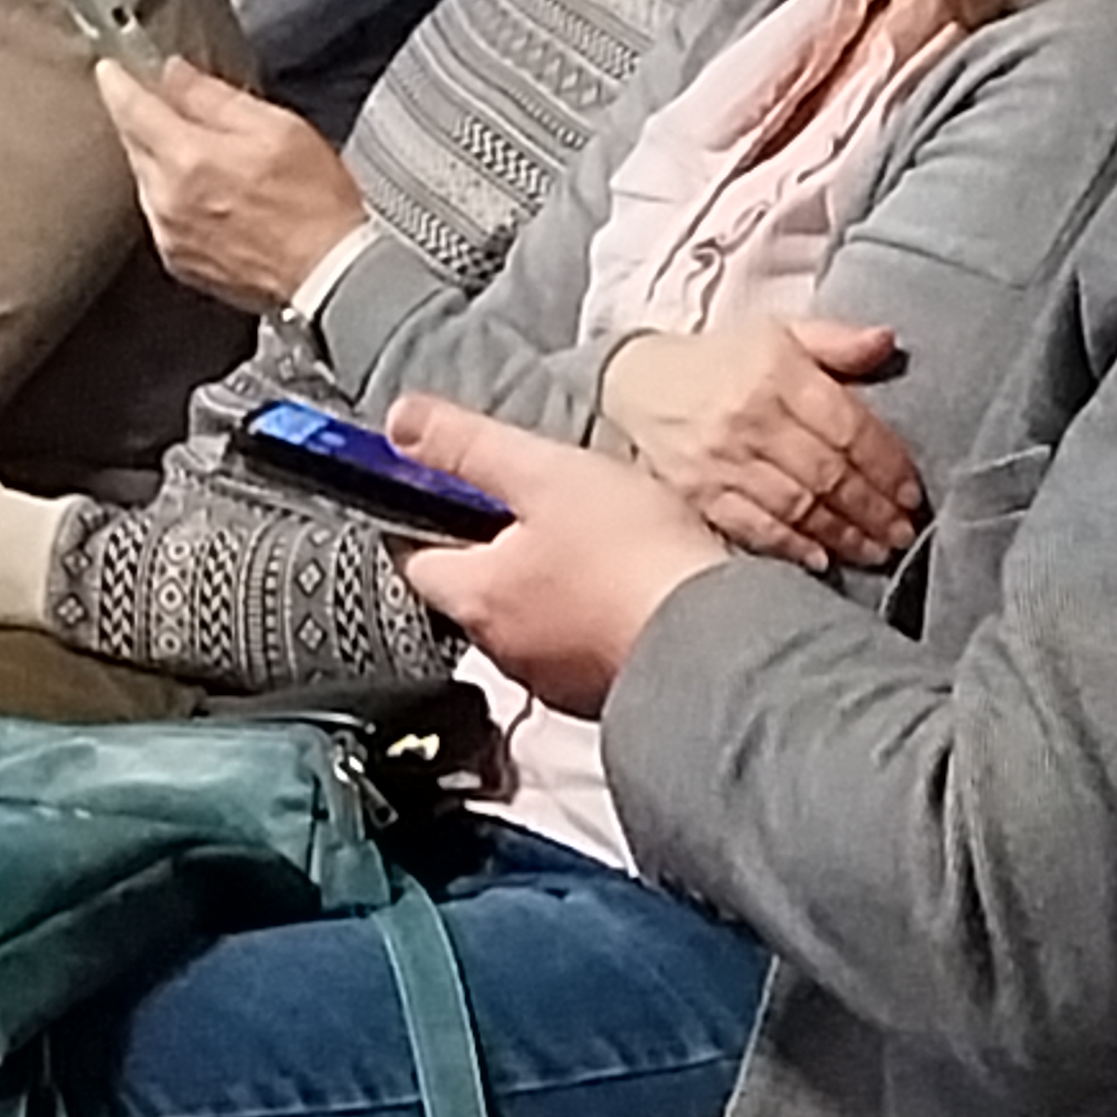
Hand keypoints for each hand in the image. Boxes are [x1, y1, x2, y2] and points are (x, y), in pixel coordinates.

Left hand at [95, 54, 366, 312]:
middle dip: (144, 120)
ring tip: (205, 158)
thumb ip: (216, 98)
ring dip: (162, 162)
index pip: (133, 109)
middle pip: (134, 144)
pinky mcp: (180, 261)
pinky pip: (161, 215)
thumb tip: (176, 75)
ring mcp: (171, 234)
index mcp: (189, 159)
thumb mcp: (277, 128)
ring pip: (146, 181)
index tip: (112, 69)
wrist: (331, 275)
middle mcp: (168, 199)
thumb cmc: (316, 205)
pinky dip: (174, 199)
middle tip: (165, 105)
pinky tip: (210, 197)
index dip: (119, 82)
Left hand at [392, 395, 728, 711]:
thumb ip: (468, 447)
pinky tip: (624, 591)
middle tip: (541, 508)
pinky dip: (589, 622)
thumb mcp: (546, 473)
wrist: (717, 638)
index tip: (449, 490)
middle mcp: (503, 649)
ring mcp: (554, 679)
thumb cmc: (633, 555)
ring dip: (545, 590)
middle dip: (495, 552)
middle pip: (473, 591)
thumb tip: (399, 423)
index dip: (424, 517)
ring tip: (592, 548)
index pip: (413, 557)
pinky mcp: (602, 693)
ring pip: (527, 623)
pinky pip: (578, 650)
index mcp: (476, 596)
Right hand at [599, 322, 920, 571]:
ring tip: (875, 551)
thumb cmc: (722, 360)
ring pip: (797, 505)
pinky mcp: (698, 493)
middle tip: (903, 533)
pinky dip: (791, 547)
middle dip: (873, 509)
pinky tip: (822, 561)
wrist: (635, 384)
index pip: (848, 426)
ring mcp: (722, 459)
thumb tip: (887, 341)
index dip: (887, 465)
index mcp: (778, 371)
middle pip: (828, 473)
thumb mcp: (778, 333)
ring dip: (843, 534)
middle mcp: (751, 416)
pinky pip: (753, 527)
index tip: (912, 493)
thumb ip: (835, 341)